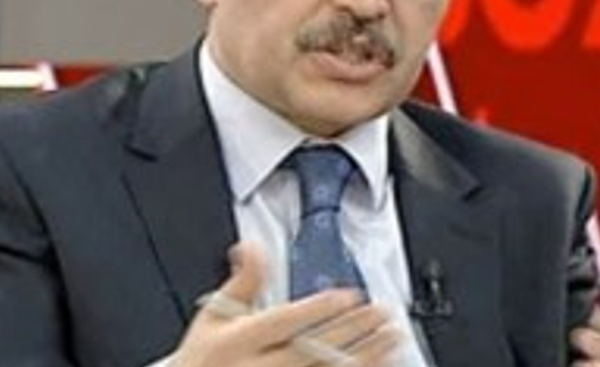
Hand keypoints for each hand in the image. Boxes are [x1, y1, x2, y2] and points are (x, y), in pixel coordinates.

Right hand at [171, 243, 400, 366]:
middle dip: (353, 329)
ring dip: (366, 355)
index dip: (318, 309)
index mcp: (237, 342)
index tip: (347, 295)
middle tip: (383, 312)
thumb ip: (242, 282)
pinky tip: (381, 362)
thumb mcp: (213, 317)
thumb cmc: (205, 360)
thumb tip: (251, 245)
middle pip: (314, 348)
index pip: (284, 322)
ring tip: (393, 336)